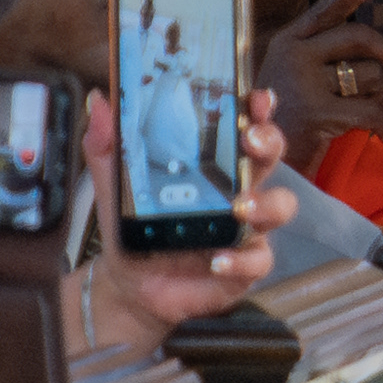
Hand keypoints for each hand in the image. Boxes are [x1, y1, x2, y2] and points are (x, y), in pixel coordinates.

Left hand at [69, 84, 279, 354]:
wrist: (129, 283)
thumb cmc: (135, 229)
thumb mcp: (115, 185)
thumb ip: (108, 146)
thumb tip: (101, 103)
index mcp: (212, 164)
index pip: (243, 126)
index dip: (257, 109)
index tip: (257, 98)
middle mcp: (237, 190)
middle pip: (269, 157)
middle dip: (269, 142)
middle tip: (251, 139)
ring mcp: (245, 228)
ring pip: (280, 206)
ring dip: (265, 203)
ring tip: (239, 207)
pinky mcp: (244, 265)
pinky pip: (256, 260)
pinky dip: (239, 260)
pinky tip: (217, 259)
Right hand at [262, 0, 382, 169]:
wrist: (261, 165)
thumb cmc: (285, 121)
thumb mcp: (293, 80)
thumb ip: (319, 58)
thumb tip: (367, 41)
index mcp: (288, 43)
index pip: (323, 12)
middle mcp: (294, 56)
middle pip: (359, 37)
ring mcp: (304, 82)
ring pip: (371, 74)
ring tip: (379, 112)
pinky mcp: (317, 112)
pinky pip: (371, 110)